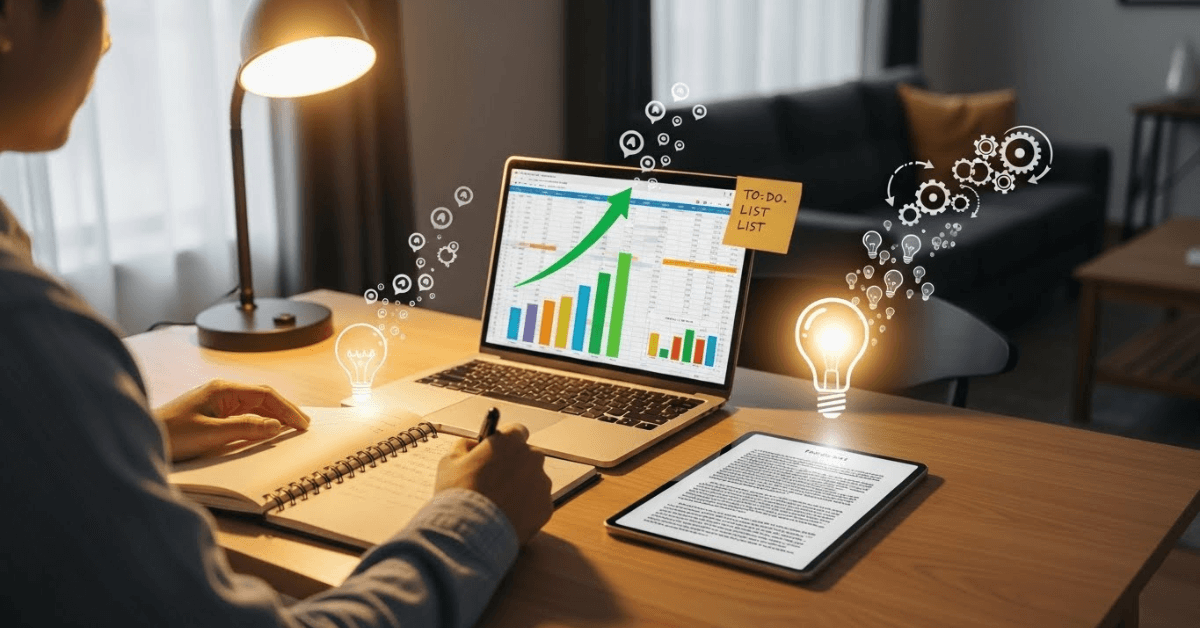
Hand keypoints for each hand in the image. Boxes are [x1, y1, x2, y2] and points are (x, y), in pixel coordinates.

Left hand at [155, 379, 310, 461]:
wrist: (138, 437)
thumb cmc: (168, 434)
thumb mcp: (210, 434)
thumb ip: (245, 428)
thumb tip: (275, 426)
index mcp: (222, 390)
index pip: (264, 394)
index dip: (286, 408)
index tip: (301, 423)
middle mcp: (220, 392)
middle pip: (261, 398)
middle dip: (284, 410)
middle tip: (303, 426)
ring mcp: (216, 403)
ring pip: (253, 406)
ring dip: (273, 416)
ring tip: (290, 428)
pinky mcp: (211, 415)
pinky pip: (242, 416)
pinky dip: (258, 422)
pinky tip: (265, 431)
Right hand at [435, 424, 551, 543]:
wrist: (470, 532)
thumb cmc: (457, 494)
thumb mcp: (449, 462)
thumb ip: (464, 447)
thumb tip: (472, 445)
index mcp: (510, 441)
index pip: (516, 431)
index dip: (505, 442)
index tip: (497, 452)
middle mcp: (532, 458)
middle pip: (527, 457)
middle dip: (514, 466)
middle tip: (494, 482)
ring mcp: (542, 483)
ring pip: (533, 482)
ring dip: (520, 488)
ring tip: (498, 505)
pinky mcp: (546, 507)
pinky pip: (536, 505)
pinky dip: (525, 510)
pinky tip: (506, 517)